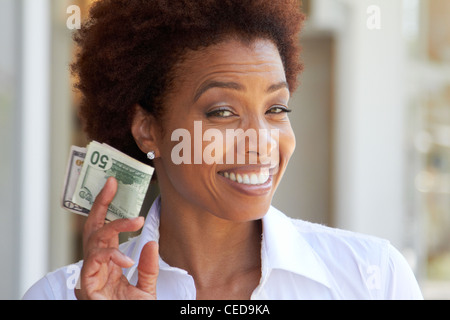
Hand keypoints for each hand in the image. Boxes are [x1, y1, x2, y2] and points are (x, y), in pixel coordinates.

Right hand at [75, 177, 158, 299]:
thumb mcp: (147, 288)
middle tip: (110, 183)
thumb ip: (149, 267)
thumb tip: (151, 242)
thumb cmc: (133, 311)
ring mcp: (92, 273)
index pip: (106, 229)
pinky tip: (127, 260)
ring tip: (136, 220)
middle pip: (93, 227)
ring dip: (115, 226)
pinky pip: (95, 262)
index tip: (113, 184)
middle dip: (99, 203)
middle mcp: (98, 264)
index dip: (107, 206)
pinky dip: (111, 256)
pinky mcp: (88, 285)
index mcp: (110, 262)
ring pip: (94, 239)